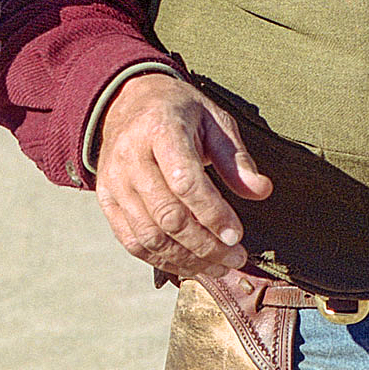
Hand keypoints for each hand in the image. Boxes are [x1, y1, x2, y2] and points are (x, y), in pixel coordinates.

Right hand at [92, 72, 273, 292]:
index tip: (237, 234)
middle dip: (205, 245)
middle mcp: (130, 156)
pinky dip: (162, 260)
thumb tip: (261, 191)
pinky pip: (132, 241)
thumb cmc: (180, 112)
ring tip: (219, 266)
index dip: (212, 213)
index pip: (185, 181)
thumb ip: (235, 159)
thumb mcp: (214, 122)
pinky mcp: (107, 199)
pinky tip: (190, 265)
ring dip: (187, 260)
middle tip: (236, 257)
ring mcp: (114, 180)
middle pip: (167, 215)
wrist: (129, 102)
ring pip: (149, 235)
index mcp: (160, 128)